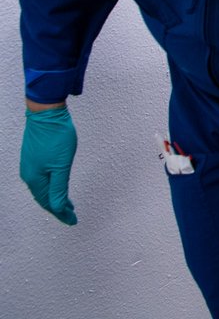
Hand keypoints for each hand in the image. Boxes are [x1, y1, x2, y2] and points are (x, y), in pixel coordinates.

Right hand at [20, 105, 78, 224]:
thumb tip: (58, 208)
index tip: (73, 221)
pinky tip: (58, 185)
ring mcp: (30, 165)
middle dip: (58, 208)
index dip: (61, 213)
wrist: (46, 113)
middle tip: (71, 216)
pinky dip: (51, 186)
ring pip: (43, 188)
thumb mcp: (61, 165)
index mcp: (35, 179)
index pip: (49, 203)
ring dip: (54, 197)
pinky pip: (42, 178)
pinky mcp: (34, 157)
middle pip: (44, 197)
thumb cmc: (55, 137)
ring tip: (67, 204)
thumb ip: (59, 188)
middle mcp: (29, 174)